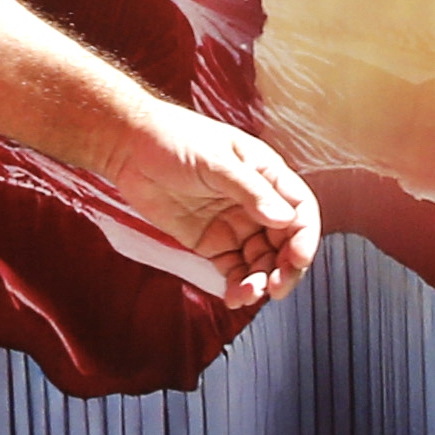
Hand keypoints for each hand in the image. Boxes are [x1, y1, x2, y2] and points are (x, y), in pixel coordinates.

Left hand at [109, 103, 320, 309]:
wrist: (129, 147)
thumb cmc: (174, 138)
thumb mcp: (216, 160)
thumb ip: (250, 191)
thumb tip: (284, 219)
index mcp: (265, 175)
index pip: (300, 209)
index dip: (305, 237)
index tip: (298, 260)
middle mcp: (255, 203)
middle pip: (285, 242)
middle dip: (286, 268)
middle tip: (277, 288)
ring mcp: (234, 225)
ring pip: (260, 261)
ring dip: (260, 281)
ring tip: (247, 294)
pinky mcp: (211, 243)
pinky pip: (233, 270)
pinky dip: (238, 286)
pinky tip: (234, 297)